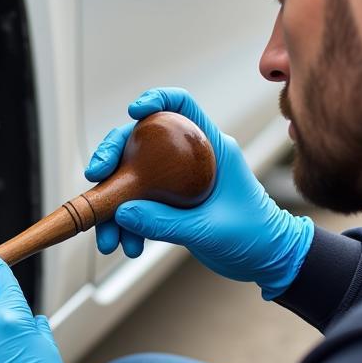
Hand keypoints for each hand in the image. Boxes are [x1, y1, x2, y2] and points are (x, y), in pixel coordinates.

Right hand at [85, 88, 313, 298]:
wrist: (266, 262)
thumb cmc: (254, 236)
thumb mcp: (208, 229)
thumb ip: (164, 222)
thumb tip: (121, 213)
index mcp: (211, 148)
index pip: (181, 107)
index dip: (156, 100)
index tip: (132, 113)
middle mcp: (189, 157)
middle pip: (140, 141)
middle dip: (112, 158)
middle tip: (95, 179)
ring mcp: (176, 181)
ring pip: (132, 178)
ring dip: (112, 205)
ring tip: (109, 239)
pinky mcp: (168, 205)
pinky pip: (137, 206)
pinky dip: (126, 225)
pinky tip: (125, 246)